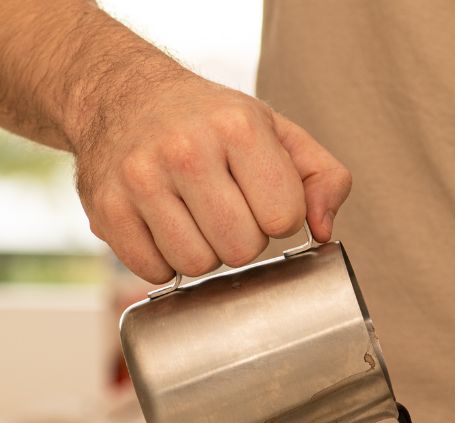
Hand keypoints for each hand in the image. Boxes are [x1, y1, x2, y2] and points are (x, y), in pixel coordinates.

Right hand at [72, 71, 351, 283]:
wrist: (123, 93)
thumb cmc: (213, 124)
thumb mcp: (279, 133)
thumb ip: (324, 180)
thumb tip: (323, 232)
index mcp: (238, 128)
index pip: (283, 219)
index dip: (278, 217)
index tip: (259, 197)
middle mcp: (185, 149)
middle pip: (241, 250)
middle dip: (242, 239)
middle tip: (225, 209)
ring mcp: (139, 178)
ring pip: (197, 266)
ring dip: (204, 253)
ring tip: (194, 217)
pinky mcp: (106, 207)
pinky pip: (153, 272)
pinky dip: (163, 261)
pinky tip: (163, 227)